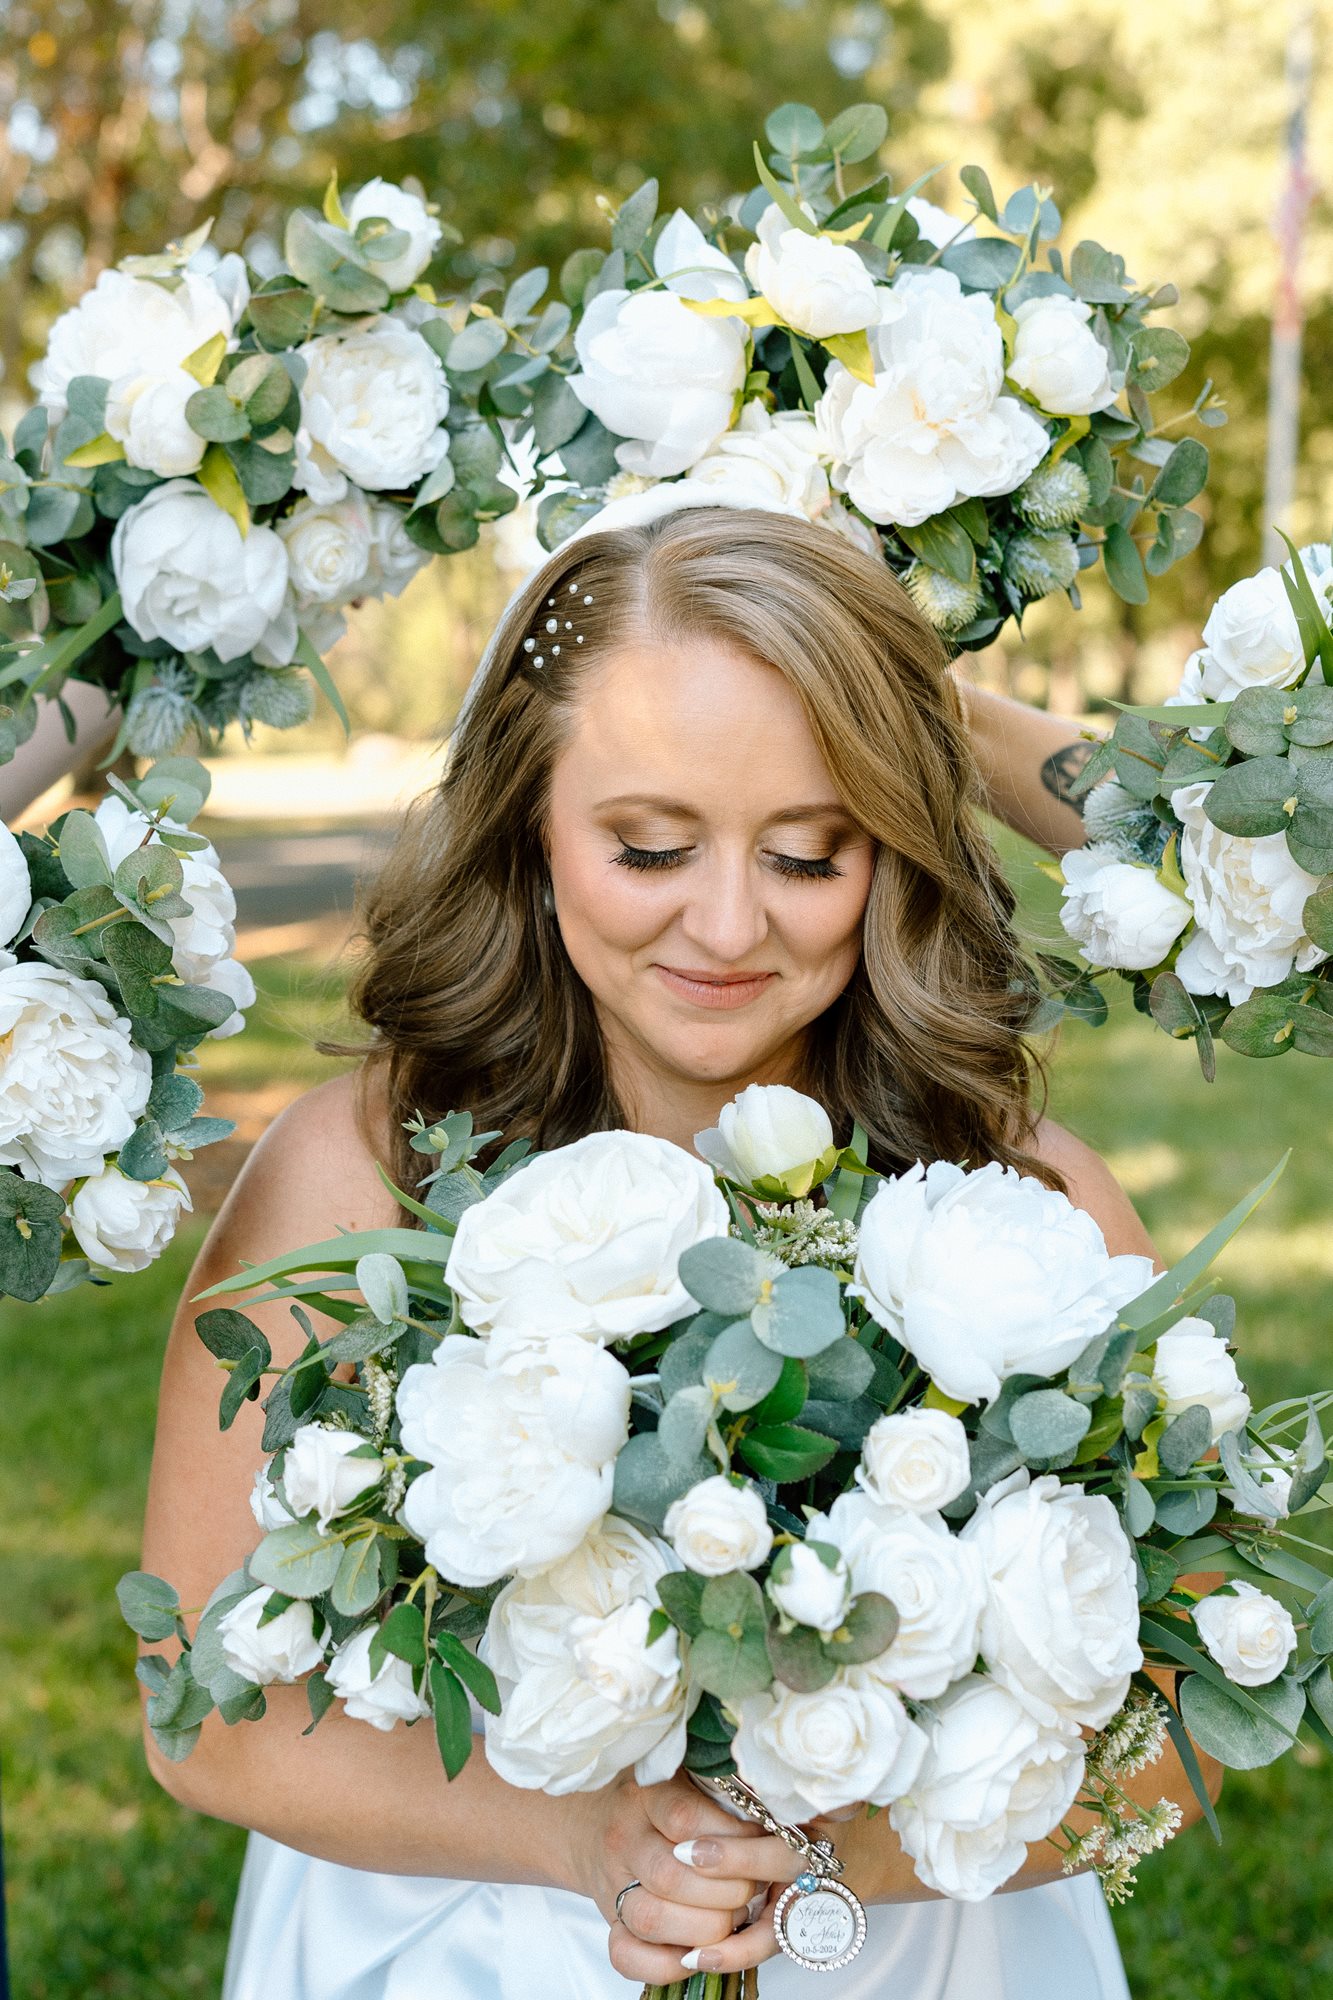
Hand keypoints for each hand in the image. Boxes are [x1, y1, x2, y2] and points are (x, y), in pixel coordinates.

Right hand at [563, 1774, 769, 1985]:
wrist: (589, 1825)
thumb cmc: (652, 1802)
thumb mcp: (682, 1777)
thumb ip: (719, 1789)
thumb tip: (774, 1811)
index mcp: (644, 1797)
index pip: (685, 1819)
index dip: (731, 1836)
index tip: (759, 1840)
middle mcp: (624, 1841)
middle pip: (671, 1877)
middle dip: (727, 1891)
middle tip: (753, 1887)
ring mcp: (613, 1886)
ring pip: (651, 1919)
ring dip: (706, 1927)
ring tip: (733, 1915)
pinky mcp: (610, 1924)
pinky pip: (626, 1956)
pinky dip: (667, 1964)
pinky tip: (698, 1951)